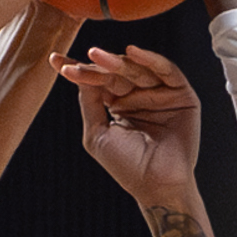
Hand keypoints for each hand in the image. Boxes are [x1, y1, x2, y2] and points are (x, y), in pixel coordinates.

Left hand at [52, 45, 200, 202]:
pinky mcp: (181, 94)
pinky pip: (165, 70)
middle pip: (116, 72)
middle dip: (98, 65)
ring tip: (97, 56)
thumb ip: (89, 102)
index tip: (55, 60)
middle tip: (84, 57)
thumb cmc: (126, 166)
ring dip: (117, 61)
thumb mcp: (97, 133)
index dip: (78, 70)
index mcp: (118, 105)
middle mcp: (139, 95)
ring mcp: (160, 93)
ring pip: (137, 69)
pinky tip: (132, 53)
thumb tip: (77, 72)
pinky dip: (150, 59)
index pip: (98, 81)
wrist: (156, 184)